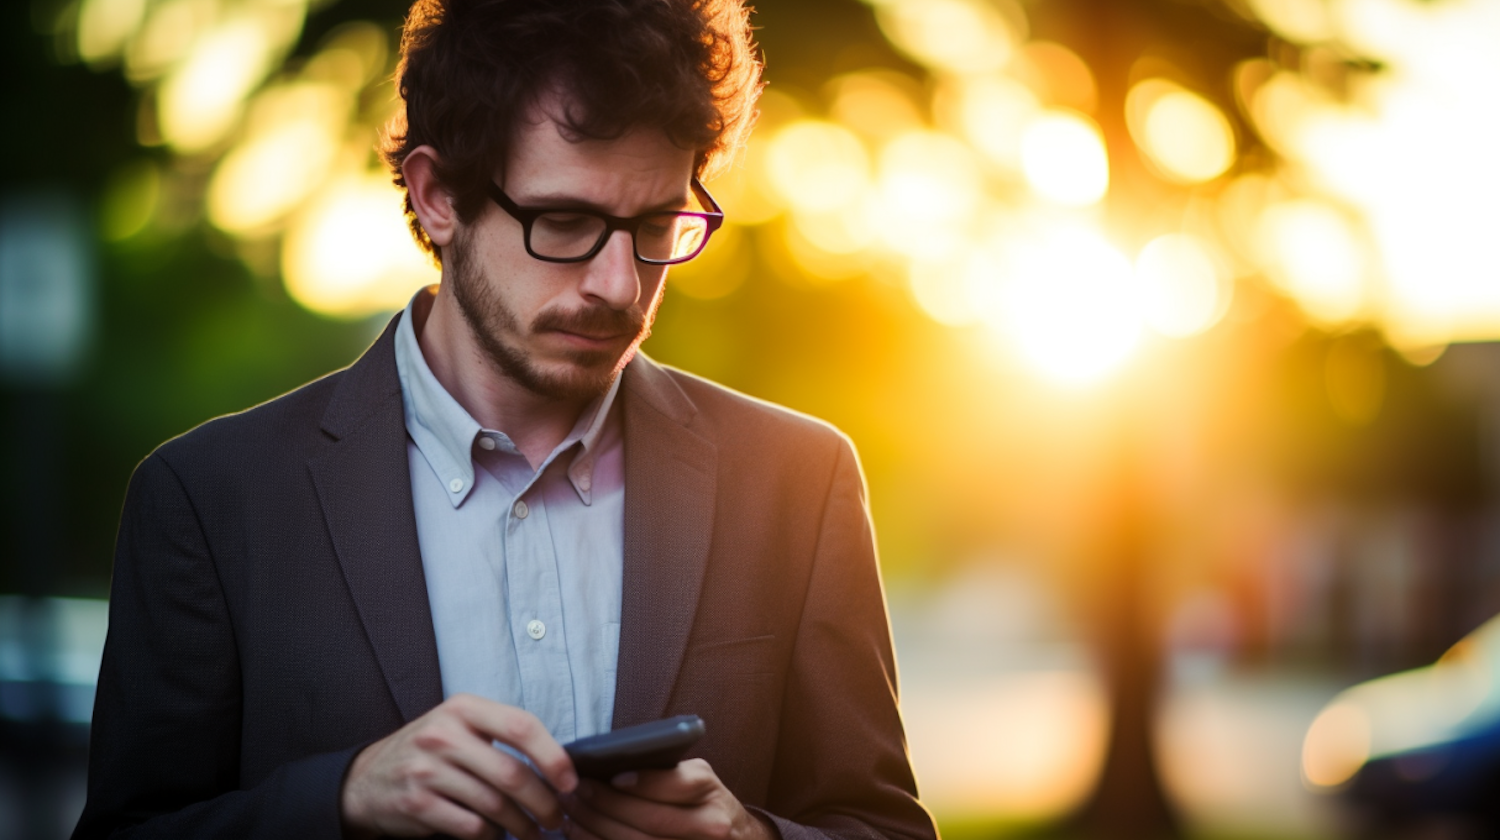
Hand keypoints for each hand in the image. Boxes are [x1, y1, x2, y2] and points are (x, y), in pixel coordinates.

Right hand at [340, 693, 577, 839]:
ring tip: (534, 833)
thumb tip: (557, 765)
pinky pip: (471, 827)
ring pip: (495, 806)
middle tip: (558, 818)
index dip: (553, 756)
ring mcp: (427, 771)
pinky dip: (491, 836)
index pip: (521, 726)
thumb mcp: (459, 725)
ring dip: (523, 826)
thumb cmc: (430, 750)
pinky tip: (498, 836)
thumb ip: (500, 734)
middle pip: (512, 774)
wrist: (367, 779)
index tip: (570, 781)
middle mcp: (443, 736)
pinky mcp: (417, 804)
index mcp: (463, 709)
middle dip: (544, 803)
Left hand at [562, 759, 773, 839]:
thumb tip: (611, 766)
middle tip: (575, 791)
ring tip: (570, 812)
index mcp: (708, 791)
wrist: (734, 838)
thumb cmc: (703, 801)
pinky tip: (579, 834)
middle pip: (650, 819)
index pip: (675, 785)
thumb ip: (666, 772)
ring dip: (596, 829)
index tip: (610, 776)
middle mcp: (709, 825)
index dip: (641, 782)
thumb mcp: (696, 778)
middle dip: (606, 805)